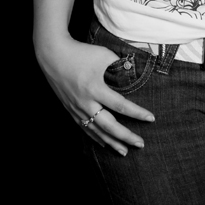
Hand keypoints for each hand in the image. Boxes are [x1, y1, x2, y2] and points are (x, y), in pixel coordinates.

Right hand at [36, 35, 154, 154]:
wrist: (54, 56)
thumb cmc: (82, 53)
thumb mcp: (104, 55)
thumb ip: (120, 66)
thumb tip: (136, 73)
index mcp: (96, 88)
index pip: (121, 105)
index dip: (137, 113)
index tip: (151, 118)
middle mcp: (86, 102)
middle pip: (109, 125)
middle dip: (126, 136)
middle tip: (141, 144)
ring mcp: (77, 108)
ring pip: (96, 131)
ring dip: (112, 142)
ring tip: (124, 151)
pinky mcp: (71, 110)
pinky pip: (85, 128)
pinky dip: (96, 137)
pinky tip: (104, 143)